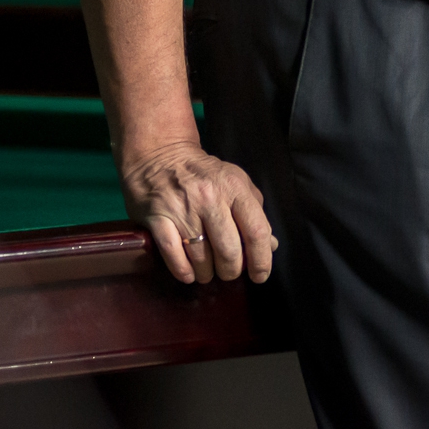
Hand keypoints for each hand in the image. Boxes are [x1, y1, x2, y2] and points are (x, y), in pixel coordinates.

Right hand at [121, 139, 276, 285]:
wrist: (160, 153)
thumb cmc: (203, 173)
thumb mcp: (235, 182)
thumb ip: (254, 211)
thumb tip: (270, 245)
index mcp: (234, 187)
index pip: (256, 231)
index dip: (261, 259)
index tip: (260, 275)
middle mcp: (210, 197)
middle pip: (229, 251)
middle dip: (231, 271)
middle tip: (228, 272)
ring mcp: (182, 208)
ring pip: (201, 258)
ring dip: (206, 273)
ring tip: (206, 271)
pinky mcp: (158, 217)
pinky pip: (174, 255)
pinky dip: (183, 271)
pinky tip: (188, 273)